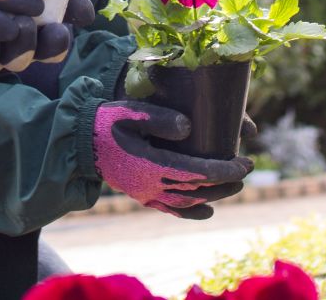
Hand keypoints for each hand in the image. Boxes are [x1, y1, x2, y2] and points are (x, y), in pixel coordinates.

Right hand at [92, 101, 251, 217]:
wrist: (78, 142)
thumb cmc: (106, 122)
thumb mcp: (130, 112)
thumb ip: (159, 118)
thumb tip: (189, 127)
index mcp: (151, 165)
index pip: (198, 173)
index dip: (224, 170)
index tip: (244, 162)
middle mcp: (151, 186)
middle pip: (197, 190)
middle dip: (225, 182)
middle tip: (247, 168)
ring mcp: (145, 194)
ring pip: (187, 203)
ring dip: (213, 196)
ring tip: (235, 185)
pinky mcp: (140, 195)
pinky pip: (170, 209)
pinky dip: (191, 212)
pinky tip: (207, 211)